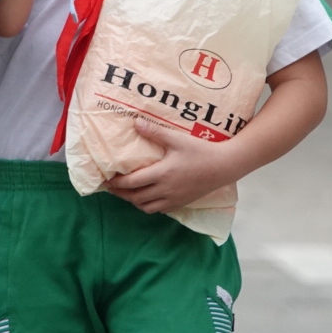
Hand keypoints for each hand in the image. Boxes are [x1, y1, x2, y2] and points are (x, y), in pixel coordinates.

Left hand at [104, 117, 246, 213]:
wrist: (225, 166)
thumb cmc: (201, 150)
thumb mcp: (177, 139)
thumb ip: (155, 132)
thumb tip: (135, 122)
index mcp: (162, 174)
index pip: (132, 183)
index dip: (116, 183)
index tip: (107, 179)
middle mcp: (166, 190)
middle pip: (135, 198)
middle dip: (120, 194)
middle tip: (110, 188)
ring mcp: (174, 199)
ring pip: (146, 207)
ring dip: (133, 201)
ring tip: (125, 193)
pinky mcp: (182, 203)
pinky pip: (159, 210)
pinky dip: (148, 206)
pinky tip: (146, 197)